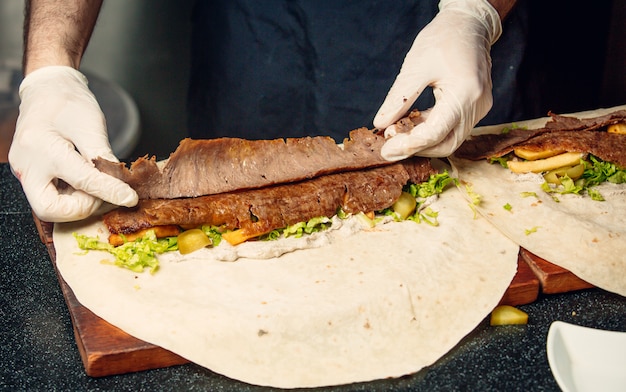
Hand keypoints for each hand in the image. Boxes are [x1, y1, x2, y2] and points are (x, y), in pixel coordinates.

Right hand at [8, 66, 137, 221]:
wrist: (48, 91)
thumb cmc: (68, 103)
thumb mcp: (91, 126)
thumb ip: (104, 158)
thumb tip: (120, 186)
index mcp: (43, 147)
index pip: (82, 180)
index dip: (110, 192)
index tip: (129, 198)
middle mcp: (27, 165)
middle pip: (50, 209)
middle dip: (80, 208)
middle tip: (101, 194)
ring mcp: (24, 172)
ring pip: (48, 208)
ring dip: (76, 203)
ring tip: (94, 185)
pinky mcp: (28, 175)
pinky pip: (49, 196)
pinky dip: (69, 196)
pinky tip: (84, 184)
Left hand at [373, 0, 501, 159]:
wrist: (468, 24)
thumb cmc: (443, 39)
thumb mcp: (415, 66)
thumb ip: (398, 98)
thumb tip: (380, 124)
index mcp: (465, 93)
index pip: (435, 133)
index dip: (408, 145)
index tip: (385, 149)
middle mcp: (477, 106)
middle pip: (446, 145)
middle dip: (416, 149)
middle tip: (389, 146)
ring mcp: (479, 108)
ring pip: (450, 139)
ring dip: (422, 141)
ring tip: (397, 132)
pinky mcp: (475, 108)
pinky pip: (453, 128)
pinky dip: (431, 131)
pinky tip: (411, 123)